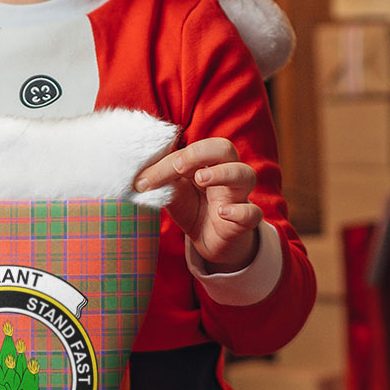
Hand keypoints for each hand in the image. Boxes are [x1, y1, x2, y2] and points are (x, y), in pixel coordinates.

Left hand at [134, 137, 261, 271]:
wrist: (210, 241)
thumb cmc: (193, 208)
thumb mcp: (173, 193)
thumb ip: (161, 181)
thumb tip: (137, 176)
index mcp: (207, 162)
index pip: (192, 150)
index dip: (168, 161)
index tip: (144, 180)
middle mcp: (226, 173)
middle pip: (225, 148)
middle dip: (200, 153)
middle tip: (178, 167)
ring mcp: (238, 196)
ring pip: (245, 174)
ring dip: (223, 173)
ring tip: (201, 179)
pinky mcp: (245, 221)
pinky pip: (252, 213)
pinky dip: (240, 211)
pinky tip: (222, 212)